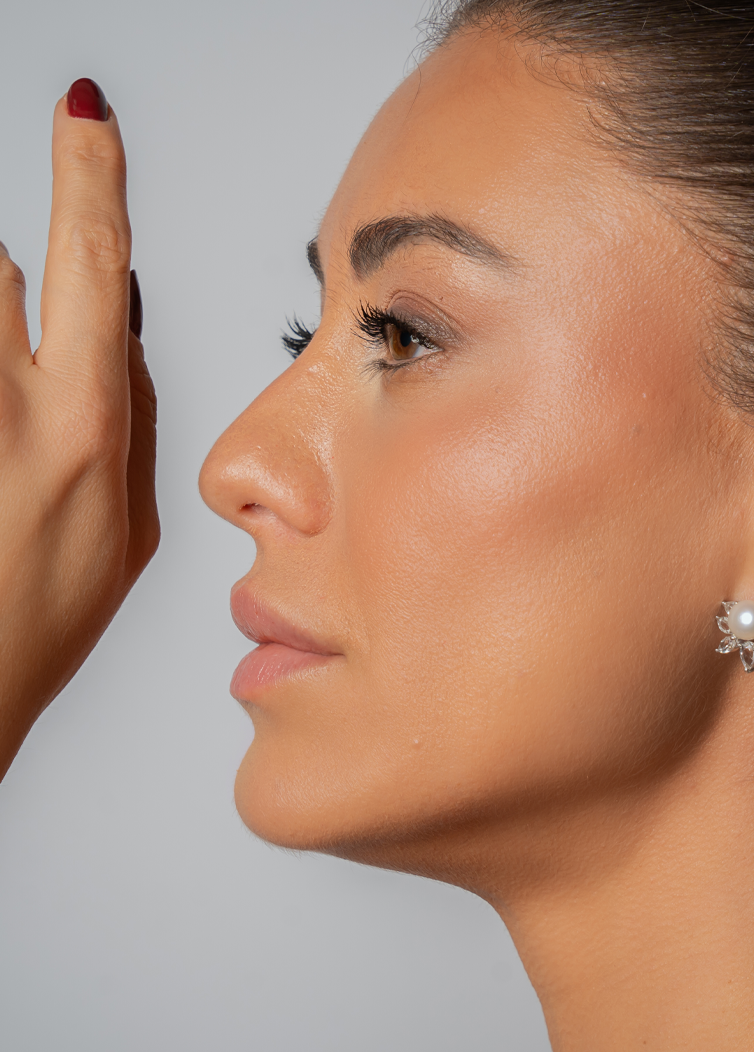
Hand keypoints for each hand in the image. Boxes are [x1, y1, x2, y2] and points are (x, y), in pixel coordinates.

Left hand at [0, 79, 158, 779]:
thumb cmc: (37, 623)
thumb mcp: (126, 531)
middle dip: (9, 291)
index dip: (91, 176)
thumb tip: (114, 334)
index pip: (94, 261)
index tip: (85, 114)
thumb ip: (129, 421)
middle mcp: (8, 410)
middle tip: (15, 362)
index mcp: (85, 431)